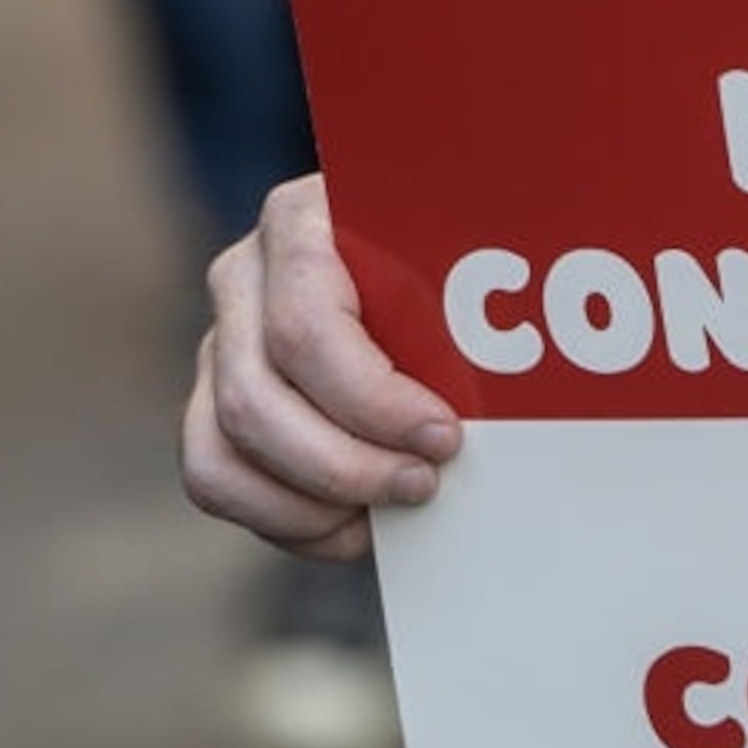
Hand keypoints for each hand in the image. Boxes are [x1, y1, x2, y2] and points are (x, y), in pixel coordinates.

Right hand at [180, 175, 462, 559]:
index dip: (373, 400)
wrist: (434, 254)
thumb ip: (481, 293)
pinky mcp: (214, 400)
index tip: (446, 436)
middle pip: (256, 400)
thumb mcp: (476, 250)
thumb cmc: (466, 254)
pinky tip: (356, 525)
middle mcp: (244, 277)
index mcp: (301, 221)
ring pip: (222, 450)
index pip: (307, 329)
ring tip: (394, 509)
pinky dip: (287, 519)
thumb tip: (533, 365)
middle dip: (347, 463)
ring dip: (314, 502)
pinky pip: (217, 479)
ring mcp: (220, 341)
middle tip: (426, 484)